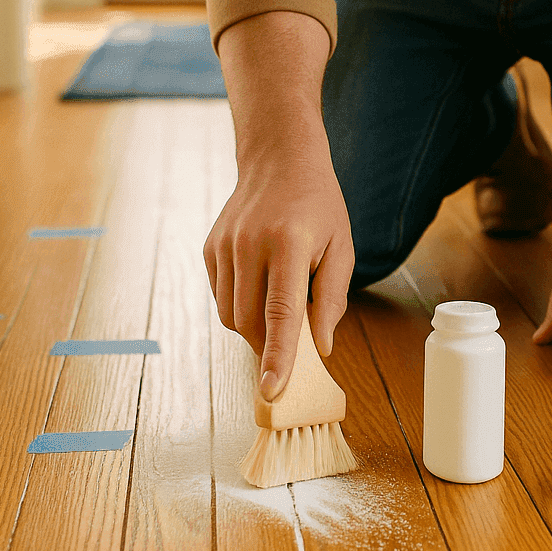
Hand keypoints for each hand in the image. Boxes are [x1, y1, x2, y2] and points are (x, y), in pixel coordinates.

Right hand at [204, 138, 352, 400]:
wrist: (279, 159)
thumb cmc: (319, 206)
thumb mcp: (341, 248)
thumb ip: (331, 300)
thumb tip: (320, 347)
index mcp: (288, 244)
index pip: (281, 314)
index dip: (278, 357)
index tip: (272, 391)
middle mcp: (249, 245)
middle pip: (250, 322)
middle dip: (269, 347)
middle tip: (293, 349)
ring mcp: (224, 245)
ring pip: (230, 315)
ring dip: (254, 329)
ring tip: (278, 312)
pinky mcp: (210, 248)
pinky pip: (221, 296)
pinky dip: (240, 307)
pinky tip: (259, 287)